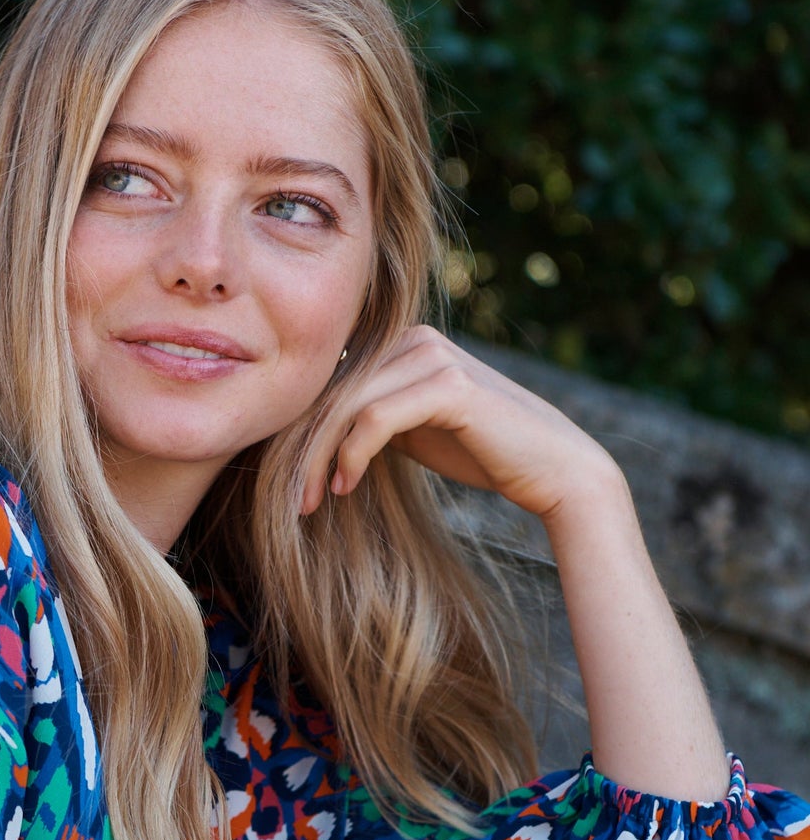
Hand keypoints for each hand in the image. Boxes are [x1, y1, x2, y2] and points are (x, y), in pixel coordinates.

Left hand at [301, 325, 620, 527]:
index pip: (332, 383)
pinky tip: (345, 487)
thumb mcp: (411, 431)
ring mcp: (433, 355)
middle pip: (331, 390)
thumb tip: (313, 433)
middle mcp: (415, 339)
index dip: (302, 431)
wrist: (551, 469)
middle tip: (290, 500)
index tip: (289, 482)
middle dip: (303, 448)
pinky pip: (375, 417)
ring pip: (346, 404)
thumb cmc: (481, 452)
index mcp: (402, 343)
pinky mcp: (448, 384)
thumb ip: (371, 419)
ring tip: (310, 500)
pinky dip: (351, 454)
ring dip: (319, 457)